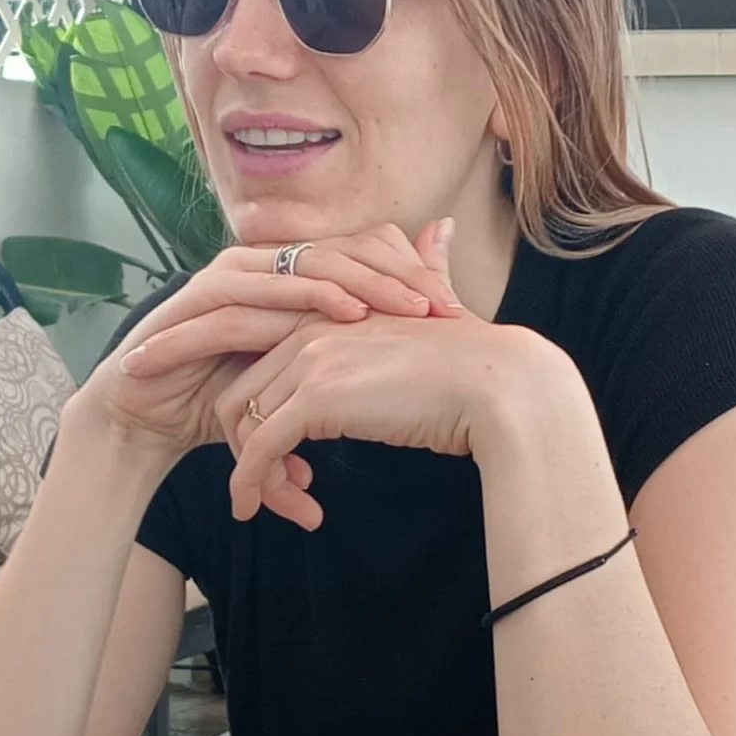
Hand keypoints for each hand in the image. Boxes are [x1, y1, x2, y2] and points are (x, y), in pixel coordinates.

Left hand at [124, 219, 566, 528]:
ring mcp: (310, 360)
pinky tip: (252, 507)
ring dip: (246, 470)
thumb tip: (444, 227)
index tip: (241, 440)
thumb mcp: (436, 311)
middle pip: (239, 388)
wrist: (498, 384)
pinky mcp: (316, 399)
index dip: (248, 403)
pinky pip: (258, 447)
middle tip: (251, 484)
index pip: (260, 360)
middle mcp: (310, 327)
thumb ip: (428, 271)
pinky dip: (249, 481)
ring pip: (242, 421)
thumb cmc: (474, 360)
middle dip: (236, 440)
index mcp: (328, 309)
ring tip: (259, 504)